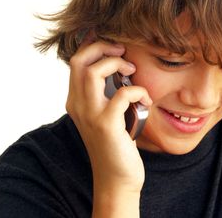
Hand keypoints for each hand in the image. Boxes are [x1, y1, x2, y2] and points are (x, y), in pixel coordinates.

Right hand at [66, 34, 151, 194]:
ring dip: (117, 65)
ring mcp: (90, 115)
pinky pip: (121, 94)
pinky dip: (137, 91)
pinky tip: (145, 101)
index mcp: (76, 100)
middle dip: (103, 47)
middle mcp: (77, 105)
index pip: (76, 61)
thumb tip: (121, 64)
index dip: (94, 44)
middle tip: (123, 53)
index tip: (115, 44)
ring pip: (93, 72)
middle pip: (80, 60)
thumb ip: (106, 91)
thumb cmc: (116, 141)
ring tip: (132, 72)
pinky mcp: (106, 125)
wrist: (117, 177)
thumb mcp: (106, 112)